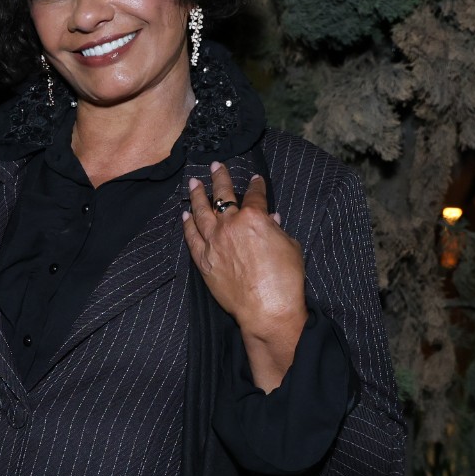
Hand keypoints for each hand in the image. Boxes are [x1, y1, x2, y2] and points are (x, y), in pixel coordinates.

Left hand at [184, 162, 306, 390]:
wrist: (267, 309)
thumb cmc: (285, 279)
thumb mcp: (290, 247)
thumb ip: (277, 230)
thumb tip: (272, 220)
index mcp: (255, 218)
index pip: (255, 195)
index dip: (256, 185)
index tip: (255, 179)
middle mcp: (230, 225)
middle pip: (222, 196)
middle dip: (219, 178)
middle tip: (215, 166)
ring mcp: (214, 242)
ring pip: (200, 212)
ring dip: (197, 196)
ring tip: (193, 184)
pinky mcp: (204, 261)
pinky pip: (192, 238)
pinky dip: (187, 225)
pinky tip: (185, 215)